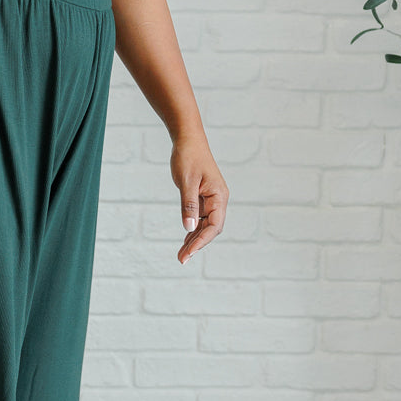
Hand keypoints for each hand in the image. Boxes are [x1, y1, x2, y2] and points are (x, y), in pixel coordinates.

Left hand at [170, 132, 227, 263]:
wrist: (188, 140)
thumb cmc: (188, 157)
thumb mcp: (186, 182)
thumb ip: (188, 205)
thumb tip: (189, 228)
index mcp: (219, 196)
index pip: (214, 226)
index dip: (201, 242)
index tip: (188, 253)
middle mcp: (218, 200)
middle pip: (211, 229)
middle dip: (197, 245)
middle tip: (181, 259)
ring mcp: (211, 199)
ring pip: (205, 226)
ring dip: (194, 240)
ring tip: (181, 255)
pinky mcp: (203, 198)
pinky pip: (200, 218)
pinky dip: (193, 229)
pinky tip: (185, 240)